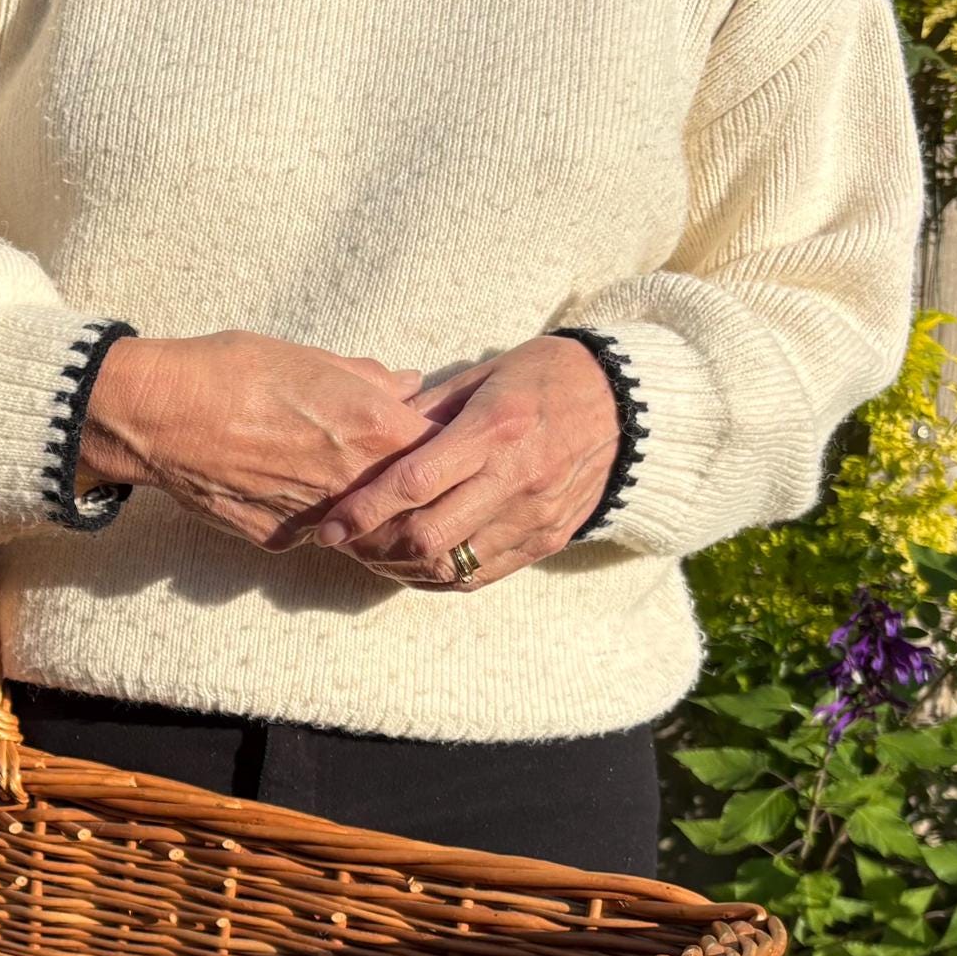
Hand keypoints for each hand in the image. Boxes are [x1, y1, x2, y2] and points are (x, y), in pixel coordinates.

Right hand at [77, 331, 433, 551]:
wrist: (161, 414)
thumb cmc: (233, 371)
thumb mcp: (312, 359)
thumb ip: (370, 379)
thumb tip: (406, 384)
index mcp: (374, 426)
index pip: (443, 452)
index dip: (444, 446)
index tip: (438, 441)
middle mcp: (354, 479)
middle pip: (411, 500)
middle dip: (410, 489)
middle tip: (399, 474)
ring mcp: (318, 516)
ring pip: (365, 524)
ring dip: (365, 509)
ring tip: (345, 483)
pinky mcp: (280, 538)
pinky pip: (314, 533)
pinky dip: (314, 517)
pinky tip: (289, 489)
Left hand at [309, 335, 619, 589]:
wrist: (628, 404)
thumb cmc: (542, 378)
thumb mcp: (482, 377)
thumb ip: (425, 411)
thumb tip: (368, 439)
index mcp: (494, 429)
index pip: (415, 482)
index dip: (365, 510)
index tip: (329, 527)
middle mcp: (516, 478)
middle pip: (429, 537)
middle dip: (375, 548)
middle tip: (346, 543)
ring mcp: (535, 515)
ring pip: (452, 566)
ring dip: (402, 568)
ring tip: (373, 554)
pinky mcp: (548, 539)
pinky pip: (481, 576)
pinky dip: (439, 578)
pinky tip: (414, 566)